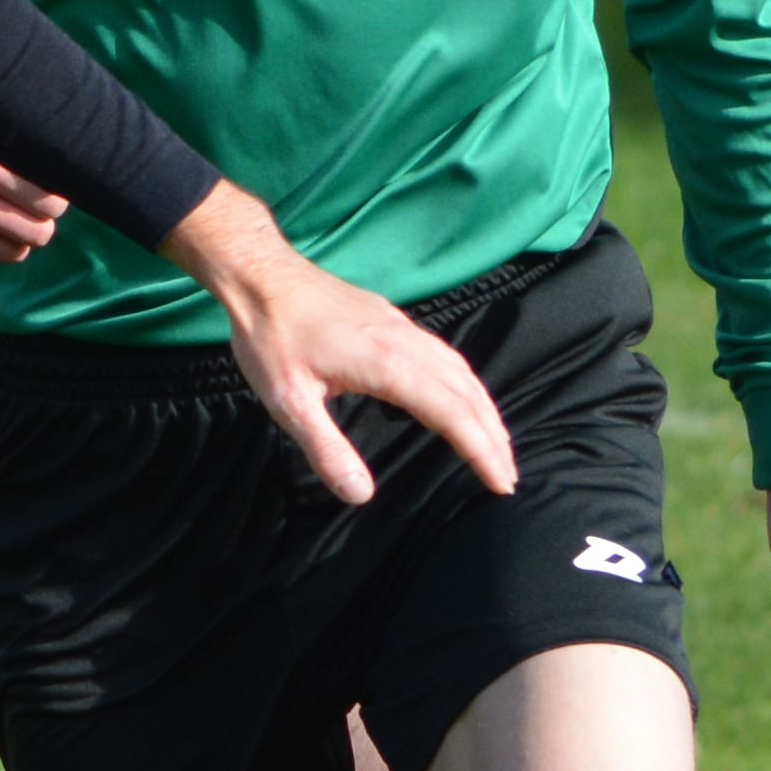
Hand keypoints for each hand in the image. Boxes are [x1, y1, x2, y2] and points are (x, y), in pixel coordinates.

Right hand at [0, 126, 60, 264]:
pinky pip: (8, 253)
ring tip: (31, 216)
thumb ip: (21, 142)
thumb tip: (74, 169)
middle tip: (48, 202)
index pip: (41, 177)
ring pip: (27, 236)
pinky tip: (8, 230)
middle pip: (42, 208)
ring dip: (37, 229)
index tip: (57, 180)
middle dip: (52, 209)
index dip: (59, 183)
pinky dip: (16, 245)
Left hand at [159, 185, 514, 507]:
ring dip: (484, 411)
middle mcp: (407, 343)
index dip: (482, 452)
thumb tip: (360, 495)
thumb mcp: (289, 402)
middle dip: (494, 438)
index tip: (501, 483)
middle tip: (509, 477)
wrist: (261, 276)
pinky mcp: (393, 321)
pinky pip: (445, 356)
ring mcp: (403, 328)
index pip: (453, 415)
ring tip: (497, 445)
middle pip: (468, 394)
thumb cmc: (270, 338)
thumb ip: (327, 450)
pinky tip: (460, 399)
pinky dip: (465, 386)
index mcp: (389, 364)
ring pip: (461, 372)